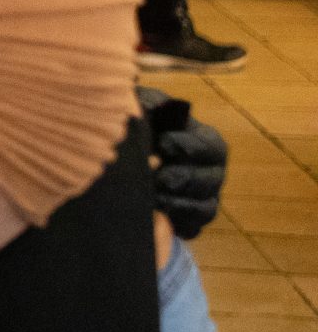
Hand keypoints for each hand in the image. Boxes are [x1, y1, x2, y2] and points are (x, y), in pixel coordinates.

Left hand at [140, 88, 226, 240]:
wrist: (119, 157)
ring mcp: (202, 197)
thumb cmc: (138, 124)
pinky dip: (177, 225)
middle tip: (160, 178)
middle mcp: (210, 171)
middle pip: (213, 180)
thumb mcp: (141, 107)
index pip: (211, 146)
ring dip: (181, 204)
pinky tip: (157, 218)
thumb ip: (148, 103)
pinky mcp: (189, 220)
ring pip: (206, 207)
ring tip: (154, 198)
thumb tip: (150, 105)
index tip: (165, 143)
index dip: (190, 146)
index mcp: (204, 141)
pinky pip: (193, 228)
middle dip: (186, 179)